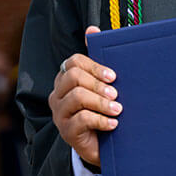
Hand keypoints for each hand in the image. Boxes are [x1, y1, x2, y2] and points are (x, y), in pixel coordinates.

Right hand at [48, 26, 119, 167]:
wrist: (104, 146)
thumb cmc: (104, 110)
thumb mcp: (103, 85)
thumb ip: (97, 60)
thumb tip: (92, 29)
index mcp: (65, 80)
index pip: (72, 62)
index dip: (93, 66)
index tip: (113, 76)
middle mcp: (58, 95)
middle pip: (73, 77)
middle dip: (98, 84)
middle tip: (116, 93)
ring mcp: (60, 114)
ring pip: (77, 97)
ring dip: (101, 102)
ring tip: (118, 109)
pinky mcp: (67, 132)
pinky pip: (82, 119)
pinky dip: (101, 120)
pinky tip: (113, 124)